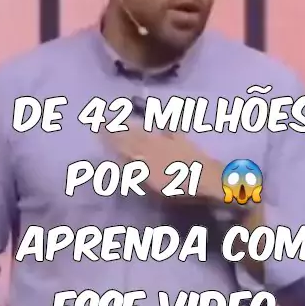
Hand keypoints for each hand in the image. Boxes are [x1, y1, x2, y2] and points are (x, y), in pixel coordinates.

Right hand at [105, 125, 223, 203]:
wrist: (207, 177)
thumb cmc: (178, 186)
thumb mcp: (152, 182)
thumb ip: (135, 169)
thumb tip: (120, 156)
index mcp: (144, 156)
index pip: (123, 145)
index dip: (110, 138)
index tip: (97, 129)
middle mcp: (153, 145)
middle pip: (133, 136)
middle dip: (118, 129)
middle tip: (105, 121)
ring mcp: (169, 142)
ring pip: (147, 132)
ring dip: (135, 126)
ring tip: (125, 120)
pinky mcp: (183, 142)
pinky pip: (171, 131)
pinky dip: (165, 124)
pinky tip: (161, 119)